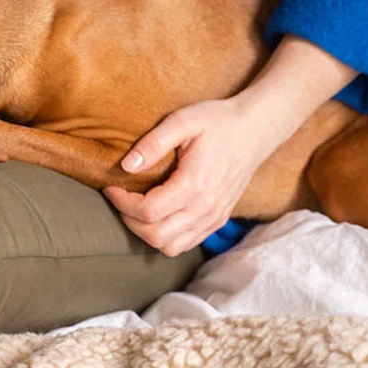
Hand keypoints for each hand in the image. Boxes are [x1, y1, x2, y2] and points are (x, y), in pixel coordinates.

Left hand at [104, 34, 359, 256]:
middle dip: (129, 220)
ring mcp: (214, 217)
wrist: (256, 129)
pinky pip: (186, 243)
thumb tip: (126, 166)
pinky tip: (157, 214)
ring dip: (146, 232)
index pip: (148, 211)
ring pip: (170, 246)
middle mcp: (206, 208)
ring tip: (136, 208)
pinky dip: (165, 236)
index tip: (112, 186)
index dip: (122, 202)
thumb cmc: (218, 121)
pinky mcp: (218, 220)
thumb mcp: (183, 120)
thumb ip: (153, 143)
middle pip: (155, 235)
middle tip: (120, 197)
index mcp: (195, 184)